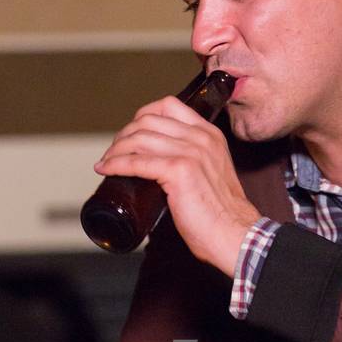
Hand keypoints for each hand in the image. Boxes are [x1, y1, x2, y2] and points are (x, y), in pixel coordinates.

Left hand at [95, 96, 259, 274]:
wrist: (236, 235)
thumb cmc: (222, 215)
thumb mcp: (211, 173)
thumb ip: (193, 162)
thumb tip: (161, 166)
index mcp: (209, 134)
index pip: (168, 106)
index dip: (142, 116)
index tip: (131, 134)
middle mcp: (200, 137)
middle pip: (148, 120)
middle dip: (124, 134)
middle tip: (114, 152)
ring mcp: (190, 152)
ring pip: (139, 138)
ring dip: (115, 150)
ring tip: (107, 162)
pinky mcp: (178, 171)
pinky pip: (137, 161)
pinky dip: (116, 164)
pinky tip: (106, 169)